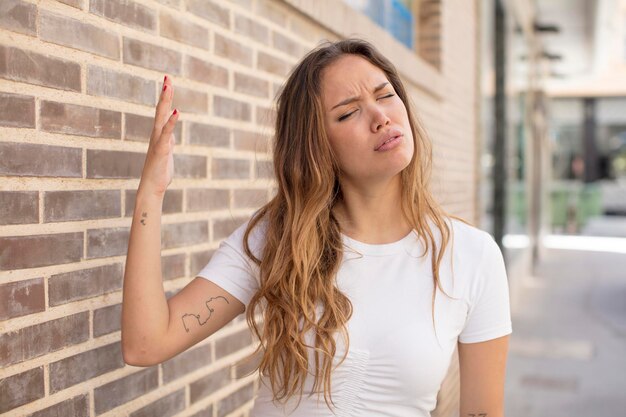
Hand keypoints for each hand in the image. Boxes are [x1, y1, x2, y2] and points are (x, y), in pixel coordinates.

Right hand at [138, 75, 179, 197]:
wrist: (151, 187)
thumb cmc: (159, 172)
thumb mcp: (166, 153)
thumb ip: (168, 142)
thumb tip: (171, 135)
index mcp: (159, 135)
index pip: (162, 112)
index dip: (166, 98)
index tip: (168, 82)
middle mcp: (156, 135)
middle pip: (160, 109)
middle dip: (165, 93)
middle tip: (167, 76)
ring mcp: (157, 141)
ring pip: (161, 117)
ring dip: (165, 101)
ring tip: (168, 85)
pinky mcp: (161, 150)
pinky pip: (166, 134)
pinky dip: (171, 122)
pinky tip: (177, 112)